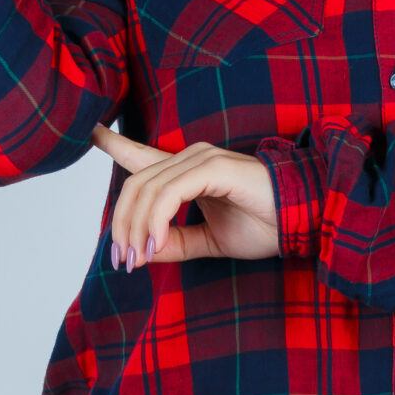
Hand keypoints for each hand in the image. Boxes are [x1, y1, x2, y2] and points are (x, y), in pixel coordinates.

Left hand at [96, 125, 280, 270]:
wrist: (304, 221)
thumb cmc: (265, 225)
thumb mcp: (210, 241)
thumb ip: (176, 243)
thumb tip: (142, 251)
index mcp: (187, 171)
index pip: (140, 155)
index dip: (113, 144)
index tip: (91, 133)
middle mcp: (191, 158)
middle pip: (135, 184)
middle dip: (121, 224)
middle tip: (122, 261)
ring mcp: (202, 159)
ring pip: (147, 189)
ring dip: (135, 229)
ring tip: (137, 260)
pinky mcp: (215, 168)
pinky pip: (170, 193)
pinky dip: (156, 220)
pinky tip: (156, 244)